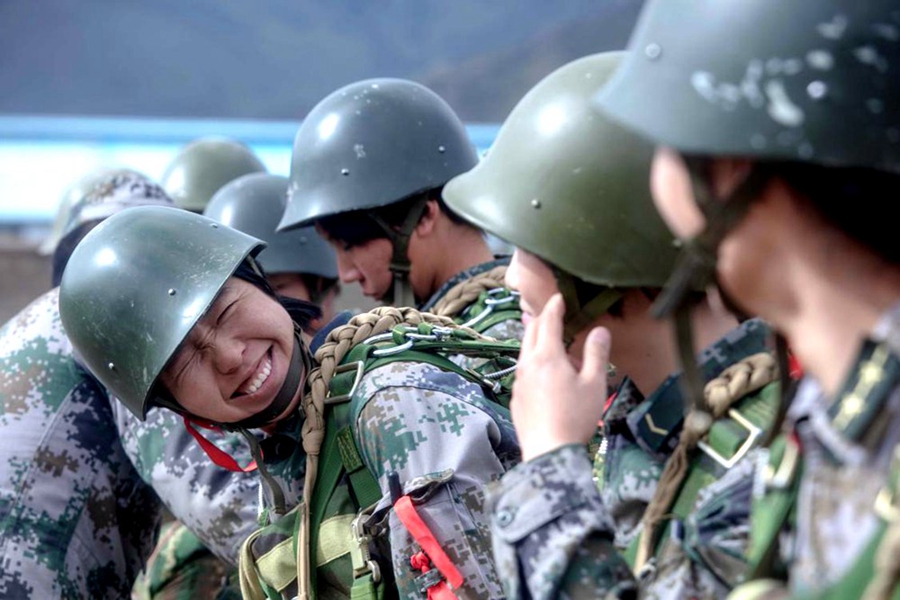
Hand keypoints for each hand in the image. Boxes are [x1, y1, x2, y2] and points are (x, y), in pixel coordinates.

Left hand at [512, 294, 611, 461]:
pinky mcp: (516, 397)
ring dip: (536, 339)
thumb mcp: (594, 384)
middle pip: (531, 332)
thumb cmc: (575, 417)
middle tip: (551, 312)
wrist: (548, 452)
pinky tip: (542, 371)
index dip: (554, 306)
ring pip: (525, 351)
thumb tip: (599, 330)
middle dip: (541, 318)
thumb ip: (596, 354)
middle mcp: (528, 364)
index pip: (548, 321)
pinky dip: (532, 360)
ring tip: (546, 338)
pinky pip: (523, 370)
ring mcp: (519, 381)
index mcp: (547, 356)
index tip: (560, 297)